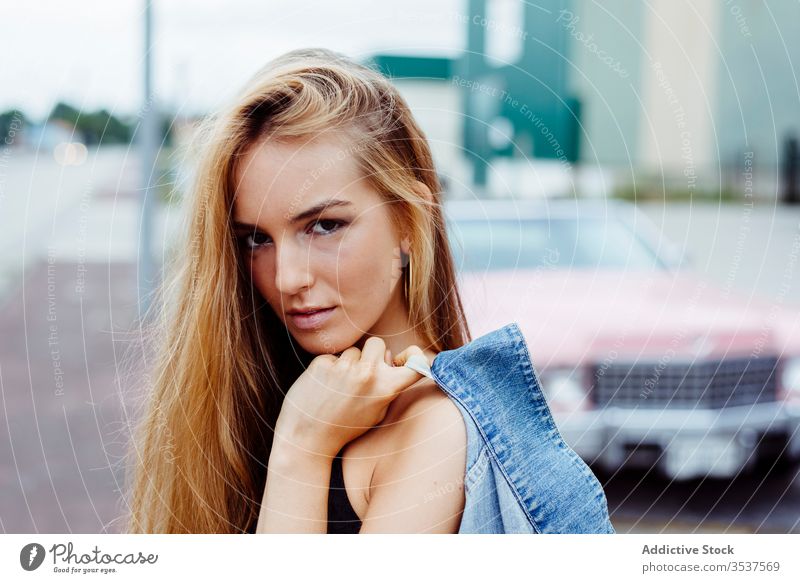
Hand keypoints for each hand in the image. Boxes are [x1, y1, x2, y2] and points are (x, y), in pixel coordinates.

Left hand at [273, 337, 426, 458]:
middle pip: (377, 343)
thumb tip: (390, 357)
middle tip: (361, 374)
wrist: (307, 437)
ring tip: (338, 388)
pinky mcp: (322, 364)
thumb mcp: (376, 412)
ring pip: (352, 351)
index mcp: (386, 388)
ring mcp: (344, 367)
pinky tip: (324, 387)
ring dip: (347, 364)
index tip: (407, 358)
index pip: (415, 362)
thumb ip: (387, 386)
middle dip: (371, 354)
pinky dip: (329, 368)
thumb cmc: (344, 427)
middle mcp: (367, 373)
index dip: (415, 356)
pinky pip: (332, 356)